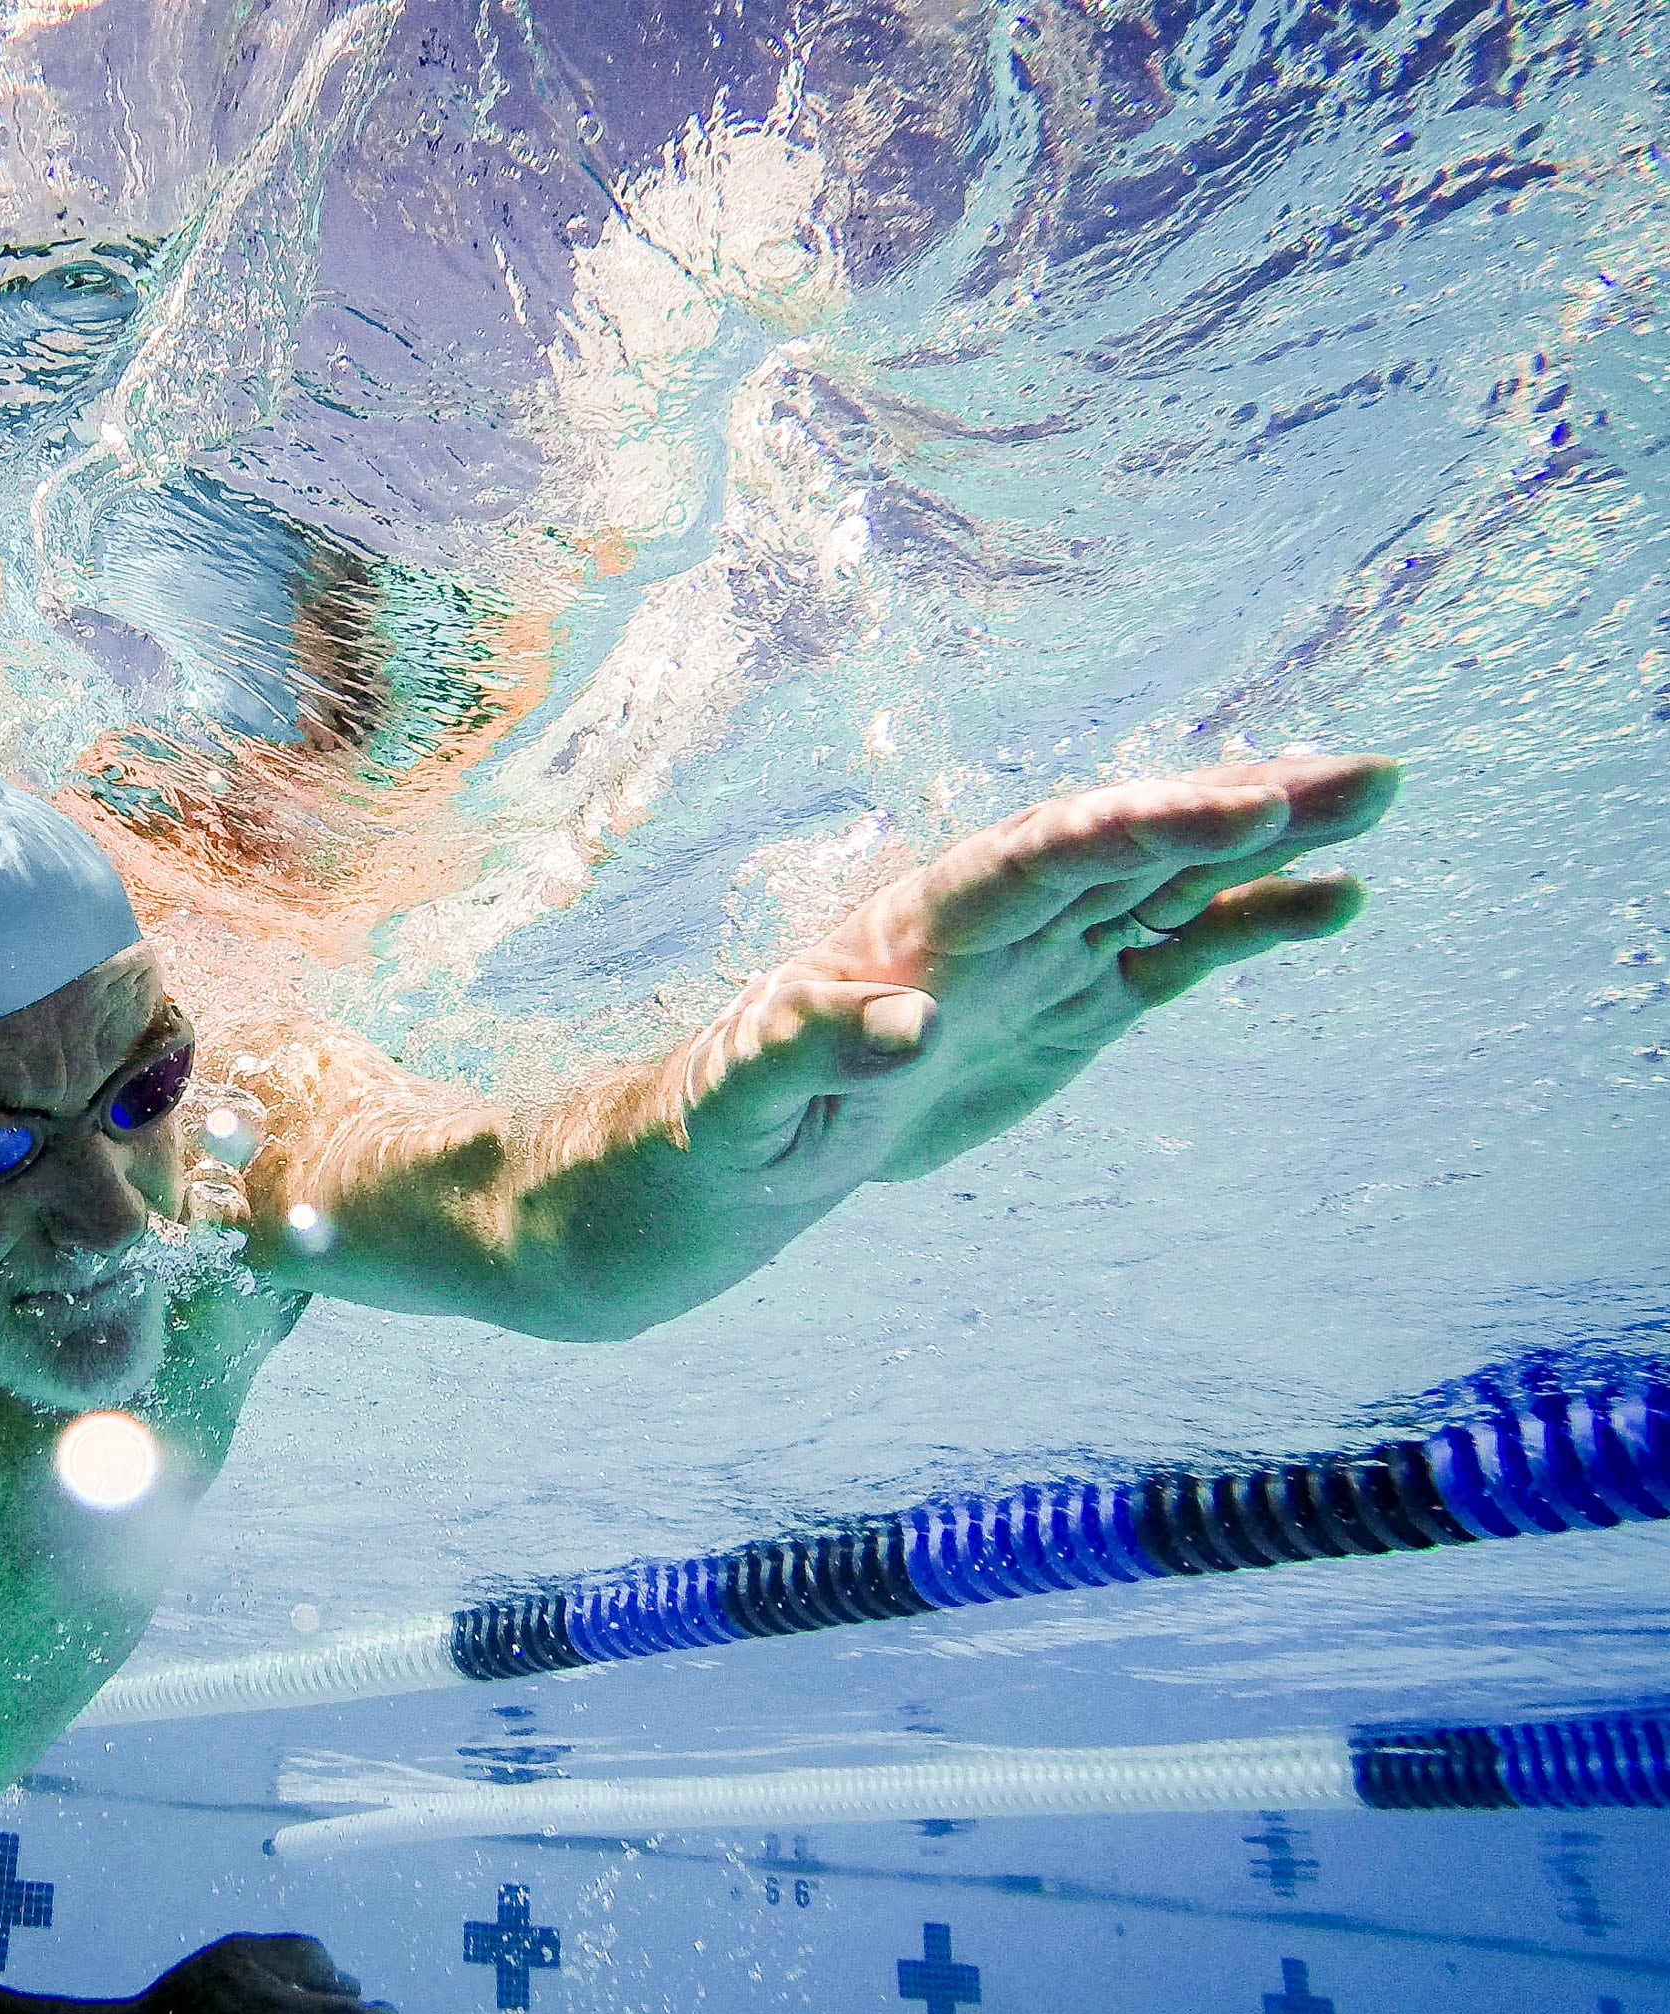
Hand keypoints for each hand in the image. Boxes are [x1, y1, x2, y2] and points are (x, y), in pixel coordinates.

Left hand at [667, 753, 1400, 1193]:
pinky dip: (1249, 928)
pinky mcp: (1071, 1009)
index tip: (1241, 809)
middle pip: (1128, 847)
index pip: (1042, 858)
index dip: (1140, 829)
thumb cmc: (726, 1114)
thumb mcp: (748, 1092)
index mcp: (920, 927)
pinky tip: (1335, 900)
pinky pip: (1172, 955)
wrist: (742, 1151)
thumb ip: (813, 1049)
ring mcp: (1042, 960)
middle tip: (1364, 774)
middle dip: (1237, 808)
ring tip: (1374, 799)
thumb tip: (906, 1021)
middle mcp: (994, 923)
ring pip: (1168, 883)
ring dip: (1267, 844)